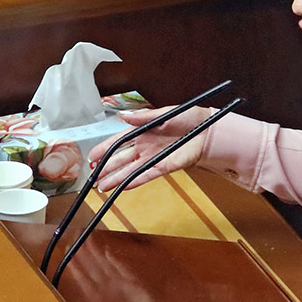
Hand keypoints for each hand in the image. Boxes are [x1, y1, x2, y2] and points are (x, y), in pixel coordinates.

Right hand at [88, 105, 213, 191]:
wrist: (209, 131)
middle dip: (105, 168)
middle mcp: (145, 146)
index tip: (92, 157)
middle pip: (121, 159)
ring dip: (116, 178)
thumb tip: (123, 116)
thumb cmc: (190, 118)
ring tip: (102, 188)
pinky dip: (134, 181)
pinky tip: (123, 187)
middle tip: (92, 178)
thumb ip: (143, 117)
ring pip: (130, 170)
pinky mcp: (164, 166)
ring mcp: (153, 157)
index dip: (104, 149)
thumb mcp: (164, 113)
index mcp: (143, 131)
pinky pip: (146, 175)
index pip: (118, 141)